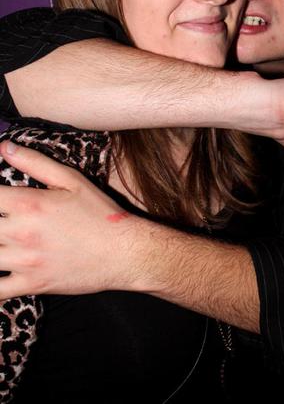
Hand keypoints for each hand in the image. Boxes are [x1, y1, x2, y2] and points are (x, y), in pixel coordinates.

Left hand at [0, 142, 143, 298]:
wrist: (123, 253)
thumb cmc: (100, 214)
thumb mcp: (72, 180)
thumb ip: (35, 162)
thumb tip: (4, 146)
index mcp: (29, 204)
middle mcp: (21, 233)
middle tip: (2, 218)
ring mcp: (25, 261)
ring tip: (1, 239)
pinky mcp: (31, 284)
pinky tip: (0, 269)